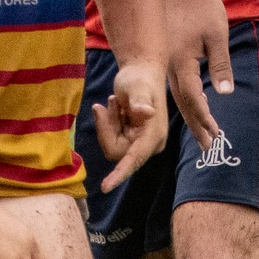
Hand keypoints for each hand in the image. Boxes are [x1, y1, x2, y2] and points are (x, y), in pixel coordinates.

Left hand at [91, 58, 167, 192]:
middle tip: (107, 104)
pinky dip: (109, 123)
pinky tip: (116, 106)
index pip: (133, 159)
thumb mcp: (137, 85)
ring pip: (112, 145)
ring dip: (109, 123)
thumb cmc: (140, 76)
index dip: (119, 173)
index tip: (104, 187)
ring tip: (116, 102)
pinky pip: (111, 139)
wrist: (141, 71)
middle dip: (107, 129)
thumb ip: (139, 100)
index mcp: (153, 135)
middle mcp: (149, 144)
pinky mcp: (133, 140)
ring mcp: (141, 143)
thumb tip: (146, 114)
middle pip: (116, 151)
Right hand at [164, 0, 231, 148]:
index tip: (215, 133)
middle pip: (182, 103)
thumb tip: (225, 94)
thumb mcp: (217, 35)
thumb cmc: (201, 6)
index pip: (192, 98)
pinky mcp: (165, 57)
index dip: (204, 117)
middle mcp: (168, 67)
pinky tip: (192, 108)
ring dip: (190, 116)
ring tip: (201, 133)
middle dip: (196, 125)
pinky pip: (172, 85)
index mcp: (181, 62)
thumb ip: (221, 65)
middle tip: (207, 146)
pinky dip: (183, 100)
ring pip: (176, 96)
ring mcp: (164, 63)